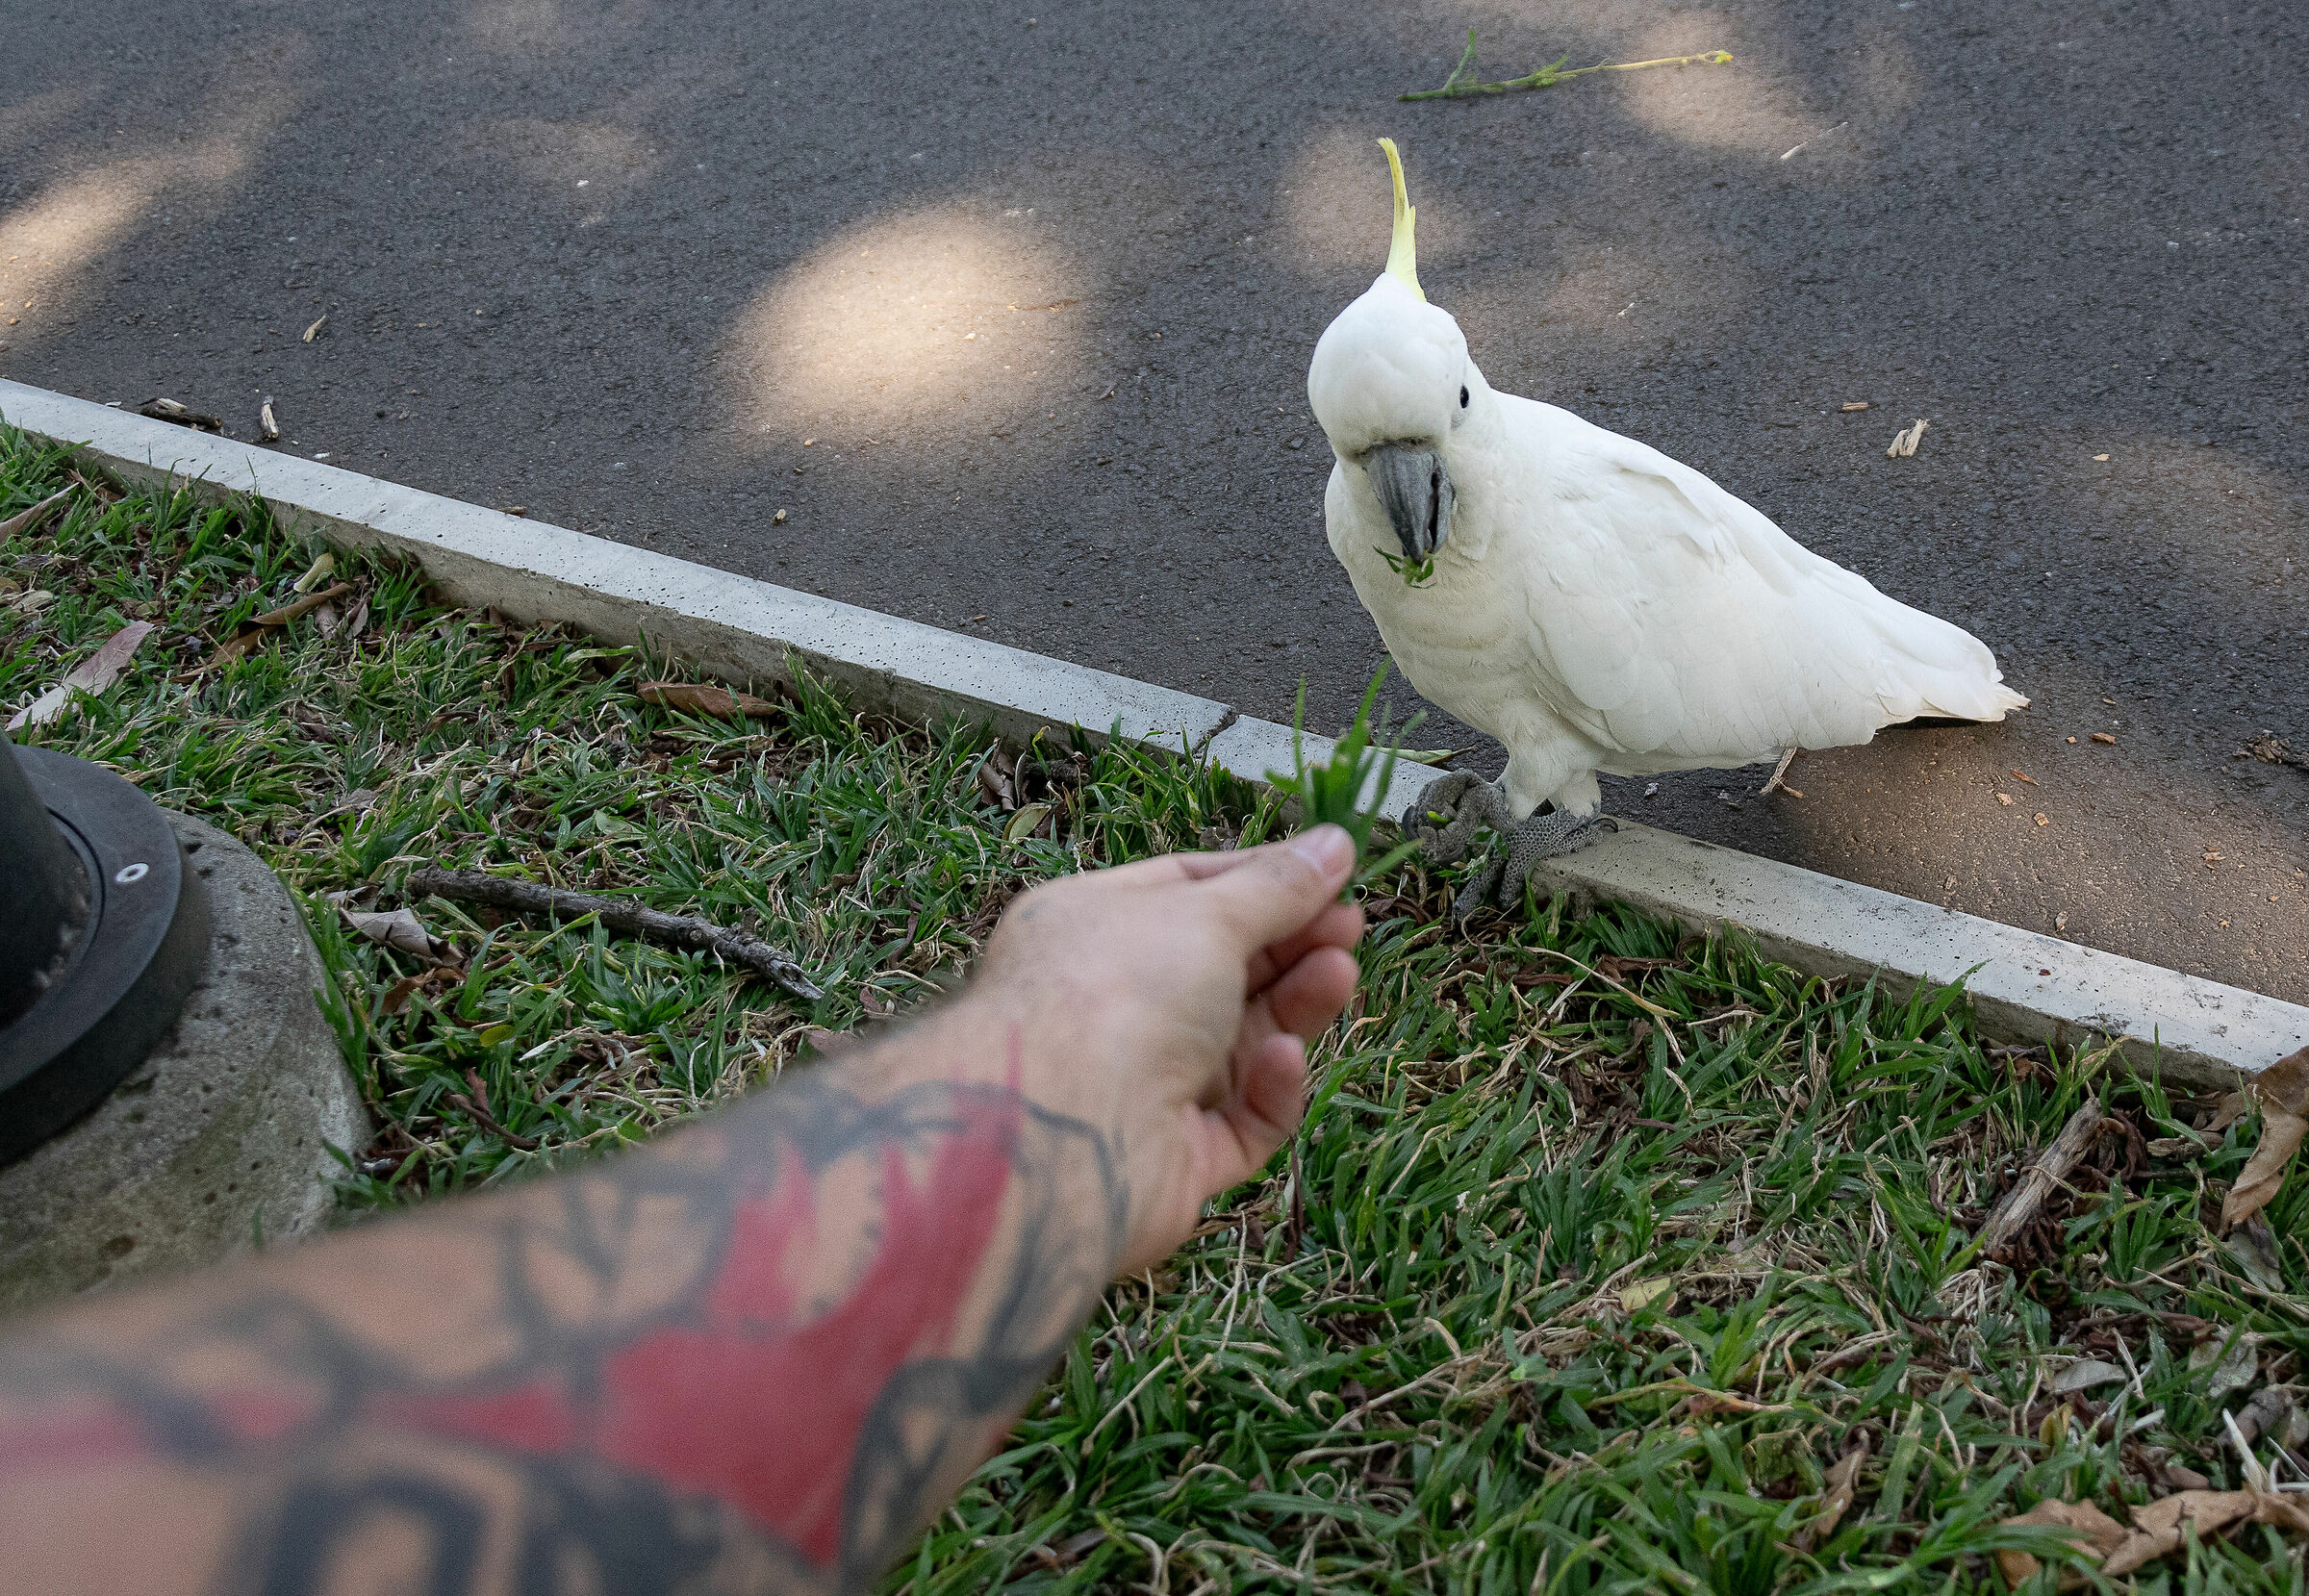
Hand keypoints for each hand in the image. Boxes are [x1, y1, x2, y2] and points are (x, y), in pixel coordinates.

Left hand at [963, 826, 1362, 1274]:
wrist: (1059, 1132)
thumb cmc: (1116, 993)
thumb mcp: (1207, 914)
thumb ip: (1278, 886)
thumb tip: (1337, 843)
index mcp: (1094, 926)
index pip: (1189, 891)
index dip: (1263, 880)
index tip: (1333, 871)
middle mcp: (1113, 1003)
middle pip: (1224, 968)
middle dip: (1291, 945)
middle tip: (1350, 927)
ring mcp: (1143, 1084)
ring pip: (1243, 1043)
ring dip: (1295, 1006)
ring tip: (1338, 973)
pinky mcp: (1175, 1158)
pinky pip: (1242, 1119)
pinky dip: (1270, 1089)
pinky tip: (1282, 1058)